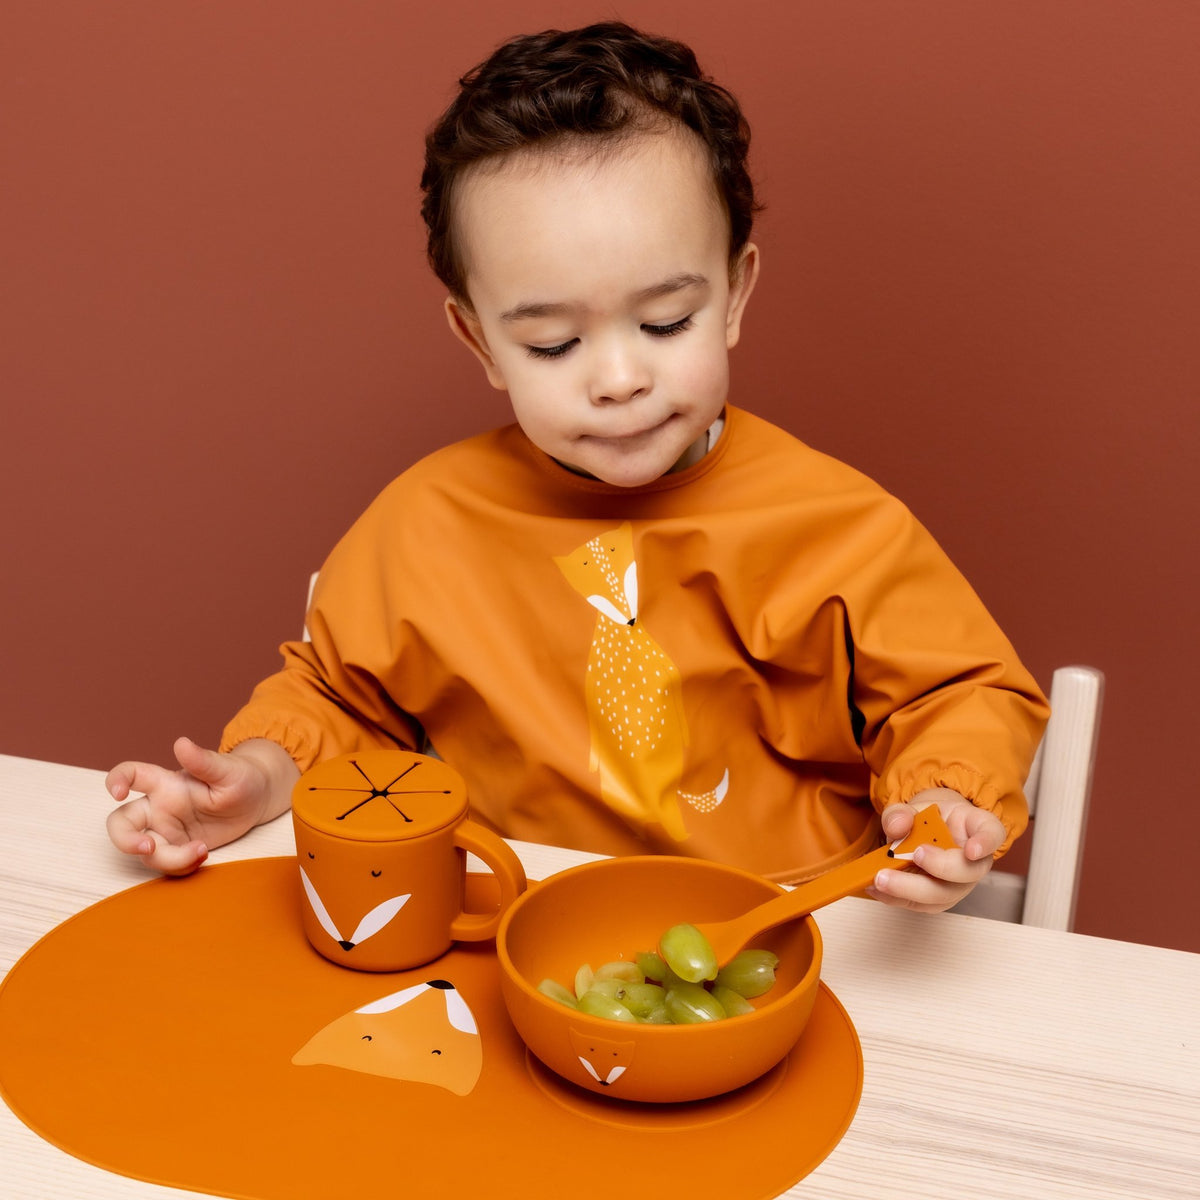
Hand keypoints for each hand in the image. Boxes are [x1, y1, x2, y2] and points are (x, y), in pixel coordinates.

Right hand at [105, 736, 295, 875]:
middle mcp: (159, 807)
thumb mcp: (227, 770)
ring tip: (202, 850)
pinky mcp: (179, 848)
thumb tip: (181, 743)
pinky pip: (167, 865)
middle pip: (121, 823)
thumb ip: (203, 760)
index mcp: (166, 784)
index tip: (117, 793)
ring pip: (145, 852)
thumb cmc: (239, 777)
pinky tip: (204, 856)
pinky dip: (182, 867)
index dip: (115, 780)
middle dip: (125, 840)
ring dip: (169, 859)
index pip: (131, 774)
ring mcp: (167, 830)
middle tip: (148, 847)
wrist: (257, 800)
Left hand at [870, 788, 1006, 912]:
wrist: (926, 832)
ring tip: (881, 878)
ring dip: (910, 889)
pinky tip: (875, 887)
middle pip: (966, 872)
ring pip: (943, 895)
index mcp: (977, 828)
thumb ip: (902, 813)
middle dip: (939, 867)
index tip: (972, 850)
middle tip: (913, 855)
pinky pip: (920, 904)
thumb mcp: (914, 806)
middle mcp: (975, 861)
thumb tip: (897, 826)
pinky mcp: (937, 899)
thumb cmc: (930, 819)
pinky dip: (895, 897)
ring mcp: (958, 884)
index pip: (992, 834)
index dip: (985, 843)